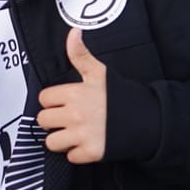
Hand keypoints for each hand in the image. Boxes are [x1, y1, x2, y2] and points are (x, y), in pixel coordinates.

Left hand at [36, 28, 108, 163]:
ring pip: (52, 142)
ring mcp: (82, 135)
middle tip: (65, 117)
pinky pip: (70, 157)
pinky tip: (85, 143)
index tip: (62, 101)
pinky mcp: (91, 153)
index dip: (51, 100)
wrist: (146, 119)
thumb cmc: (121, 95)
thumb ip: (80, 54)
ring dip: (60, 139)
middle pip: (43, 120)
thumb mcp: (99, 72)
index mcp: (75, 93)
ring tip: (72, 132)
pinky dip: (76, 153)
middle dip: (52, 119)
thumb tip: (73, 32)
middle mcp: (76, 115)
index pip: (43, 98)